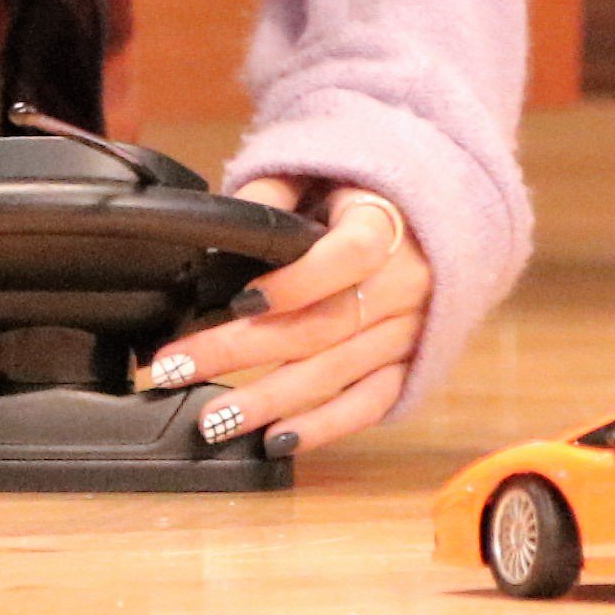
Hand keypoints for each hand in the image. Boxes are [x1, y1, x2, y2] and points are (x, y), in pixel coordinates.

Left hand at [140, 181, 425, 457]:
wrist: (437, 222)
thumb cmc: (364, 197)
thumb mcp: (322, 174)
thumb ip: (273, 194)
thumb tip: (219, 224)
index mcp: (385, 226)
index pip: (348, 256)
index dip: (296, 282)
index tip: (240, 300)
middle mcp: (403, 284)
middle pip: (322, 325)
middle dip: (242, 351)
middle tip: (178, 368)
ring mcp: (408, 332)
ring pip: (336, 373)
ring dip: (270, 401)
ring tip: (213, 420)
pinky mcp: (409, 367)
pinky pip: (368, 405)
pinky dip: (322, 428)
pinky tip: (275, 441)